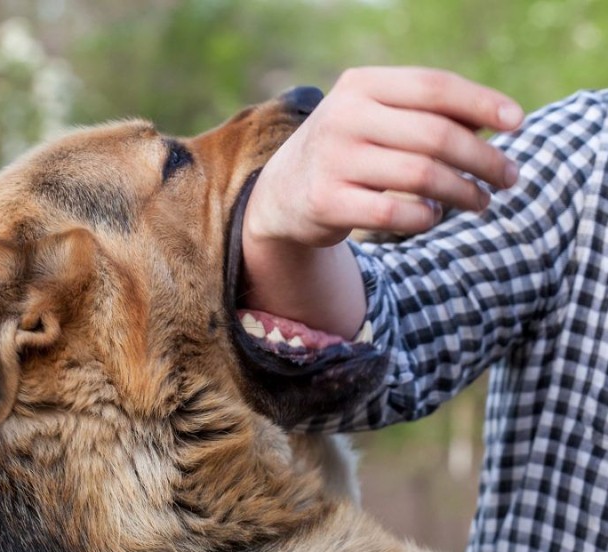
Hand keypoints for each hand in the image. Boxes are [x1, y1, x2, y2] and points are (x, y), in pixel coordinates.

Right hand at [242, 67, 523, 337]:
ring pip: (422, 176)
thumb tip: (496, 122)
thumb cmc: (348, 150)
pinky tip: (433, 216)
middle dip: (484, 159)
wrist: (282, 192)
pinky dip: (426, 218)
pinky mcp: (327, 202)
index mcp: (361, 85)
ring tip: (481, 201)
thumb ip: (426, 114)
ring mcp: (333, 160)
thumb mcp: (376, 118)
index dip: (482, 103)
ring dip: (464, 193)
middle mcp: (343, 117)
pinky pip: (397, 213)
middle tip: (509, 177)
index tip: (518, 123)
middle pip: (436, 135)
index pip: (434, 87)